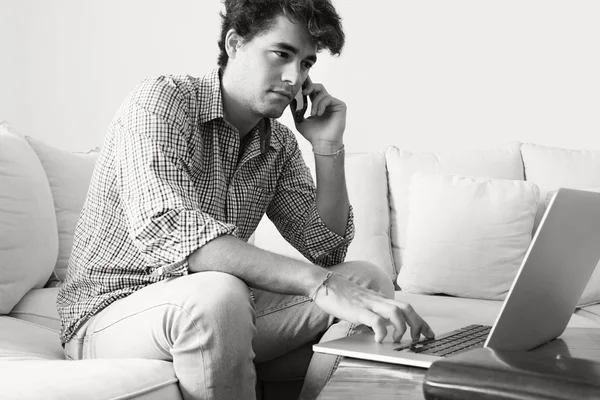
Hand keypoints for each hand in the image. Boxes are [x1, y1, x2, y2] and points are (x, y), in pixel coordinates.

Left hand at [294, 77, 345, 150]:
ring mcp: (333, 104)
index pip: (312, 91)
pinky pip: (328, 98)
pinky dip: (321, 105)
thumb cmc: (313, 134)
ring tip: (313, 114)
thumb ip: (295, 109)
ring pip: (322, 92)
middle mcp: (326, 103)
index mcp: (317, 105)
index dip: (306, 85)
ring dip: (315, 103)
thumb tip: (290, 99)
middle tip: (304, 93)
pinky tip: (319, 114)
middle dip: (310, 87)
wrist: (323, 143)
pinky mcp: (340, 105)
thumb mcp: (299, 120)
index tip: (299, 83)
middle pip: (318, 87)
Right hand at [313, 273, 434, 342]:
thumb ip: (373, 310)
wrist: (324, 284)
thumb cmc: (341, 294)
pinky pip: (375, 320)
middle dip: (418, 324)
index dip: (420, 321)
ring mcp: (369, 304)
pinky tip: (380, 340)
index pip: (406, 308)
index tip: (428, 332)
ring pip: (395, 313)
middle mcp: (378, 300)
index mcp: (380, 299)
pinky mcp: (358, 310)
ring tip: (399, 339)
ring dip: (402, 328)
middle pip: (406, 309)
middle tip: (422, 338)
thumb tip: (381, 325)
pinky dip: (381, 331)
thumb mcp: (362, 302)